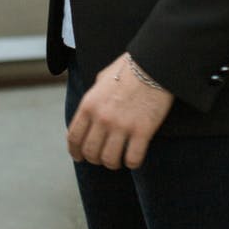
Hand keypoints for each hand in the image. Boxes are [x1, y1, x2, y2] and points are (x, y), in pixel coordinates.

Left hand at [67, 55, 174, 169]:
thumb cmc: (128, 70)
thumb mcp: (101, 80)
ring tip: (118, 160)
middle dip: (95, 159)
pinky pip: (132, 159)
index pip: (74, 137)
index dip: (75, 151)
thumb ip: (93, 99)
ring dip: (113, 163)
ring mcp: (122, 125)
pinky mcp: (142, 131)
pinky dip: (132, 163)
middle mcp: (102, 117)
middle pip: (91, 152)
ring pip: (110, 160)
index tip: (79, 157)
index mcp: (89, 105)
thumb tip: (88, 115)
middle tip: (102, 158)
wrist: (154, 65)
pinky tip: (133, 158)